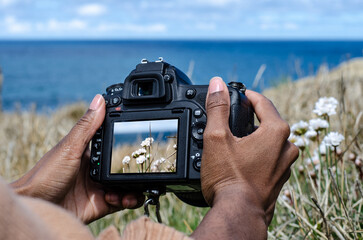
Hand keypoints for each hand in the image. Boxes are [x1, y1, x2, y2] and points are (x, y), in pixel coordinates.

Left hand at [11, 95, 143, 223]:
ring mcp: (97, 187)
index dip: (124, 141)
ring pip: (124, 184)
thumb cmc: (44, 175)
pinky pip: (120, 202)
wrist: (36, 206)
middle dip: (134, 167)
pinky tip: (124, 198)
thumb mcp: (69, 148)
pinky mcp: (99, 204)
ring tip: (135, 188)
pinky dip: (128, 200)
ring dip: (134, 187)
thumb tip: (99, 99)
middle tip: (143, 167)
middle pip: (121, 165)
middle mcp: (94, 169)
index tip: (137, 137)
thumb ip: (86, 127)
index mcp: (88, 153)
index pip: (110, 143)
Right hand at [192, 77, 298, 239]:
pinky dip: (258, 154)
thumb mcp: (217, 138)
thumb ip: (217, 108)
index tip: (237, 95)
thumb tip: (217, 84)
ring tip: (235, 140)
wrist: (239, 215)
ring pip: (271, 141)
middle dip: (251, 117)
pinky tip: (242, 160)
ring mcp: (285, 165)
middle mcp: (286, 148)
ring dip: (255, 137)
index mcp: (276, 132)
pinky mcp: (279, 179)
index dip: (247, 96)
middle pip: (268, 121)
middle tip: (232, 118)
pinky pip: (271, 158)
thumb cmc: (229, 179)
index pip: (263, 102)